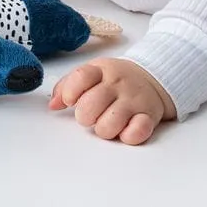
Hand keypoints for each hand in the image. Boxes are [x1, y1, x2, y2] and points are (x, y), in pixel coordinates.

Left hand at [49, 58, 177, 144]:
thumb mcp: (92, 73)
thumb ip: (68, 86)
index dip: (70, 92)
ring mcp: (134, 100)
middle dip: (85, 116)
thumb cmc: (115, 80)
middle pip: (88, 107)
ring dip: (104, 129)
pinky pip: (136, 132)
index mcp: (101, 70)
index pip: (80, 77)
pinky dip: (128, 135)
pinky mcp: (148, 116)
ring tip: (108, 122)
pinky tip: (125, 129)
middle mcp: (117, 84)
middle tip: (92, 114)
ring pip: (108, 126)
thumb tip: (53, 105)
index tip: (70, 100)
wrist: (153, 77)